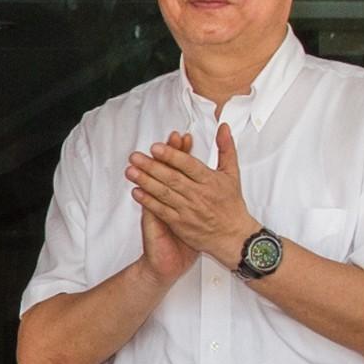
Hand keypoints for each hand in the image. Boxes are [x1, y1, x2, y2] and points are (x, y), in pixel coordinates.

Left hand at [123, 123, 258, 270]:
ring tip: (131, 171)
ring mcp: (188, 210)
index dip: (171, 156)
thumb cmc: (231, 204)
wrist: (233, 236)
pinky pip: (162, 211)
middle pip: (172, 178)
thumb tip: (223, 127)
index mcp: (210, 181)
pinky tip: (136, 192)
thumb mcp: (232, 173)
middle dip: (151, 167)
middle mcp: (198, 195)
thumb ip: (226, 148)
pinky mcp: (180, 224)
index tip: (156, 147)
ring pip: (164, 193)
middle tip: (135, 157)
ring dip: (146, 182)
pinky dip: (148, 202)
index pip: (188, 166)